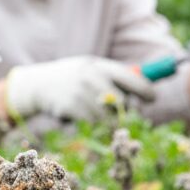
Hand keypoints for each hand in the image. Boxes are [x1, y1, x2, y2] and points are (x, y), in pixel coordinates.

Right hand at [5, 55, 155, 121]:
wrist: (38, 84)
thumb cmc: (72, 78)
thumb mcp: (91, 69)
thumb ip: (114, 78)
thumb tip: (143, 91)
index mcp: (100, 66)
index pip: (131, 78)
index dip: (145, 90)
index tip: (152, 98)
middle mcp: (91, 76)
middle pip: (121, 102)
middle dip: (125, 111)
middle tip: (122, 115)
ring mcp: (80, 92)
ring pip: (107, 117)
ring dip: (105, 120)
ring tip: (93, 112)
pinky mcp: (71, 107)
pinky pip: (91, 123)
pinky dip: (90, 123)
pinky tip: (79, 114)